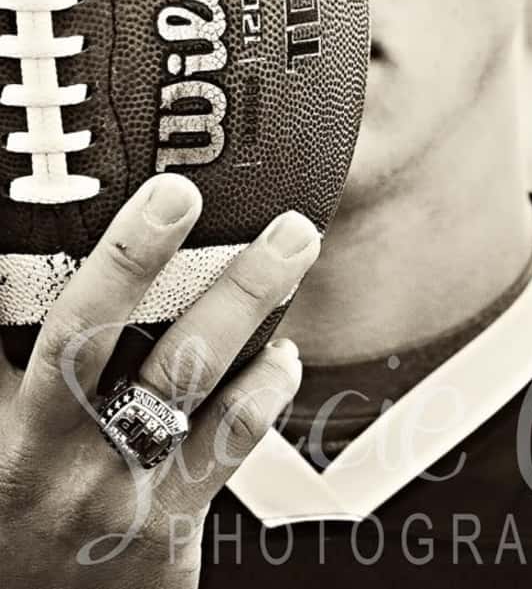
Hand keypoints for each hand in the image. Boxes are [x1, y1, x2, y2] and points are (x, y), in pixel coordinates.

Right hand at [0, 174, 320, 587]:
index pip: (84, 326)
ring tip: (296, 268)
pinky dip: (263, 394)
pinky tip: (275, 360)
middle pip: (184, 363)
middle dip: (244, 288)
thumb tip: (14, 265)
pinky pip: (234, 454)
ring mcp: (137, 506)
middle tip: (294, 229)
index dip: (131, 258)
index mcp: (30, 431)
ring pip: (227, 409)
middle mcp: (89, 468)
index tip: (173, 195)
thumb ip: (1, 351)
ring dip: (270, 335)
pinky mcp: (171, 541)